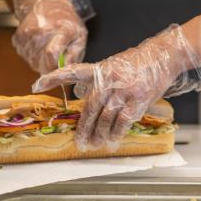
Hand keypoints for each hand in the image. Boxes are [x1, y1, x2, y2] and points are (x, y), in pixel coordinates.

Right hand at [12, 0, 90, 73]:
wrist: (45, 2)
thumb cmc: (66, 21)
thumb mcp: (79, 35)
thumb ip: (74, 54)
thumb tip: (66, 71)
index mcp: (61, 30)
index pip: (51, 54)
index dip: (55, 67)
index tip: (60, 69)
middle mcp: (41, 31)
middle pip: (41, 63)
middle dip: (50, 67)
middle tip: (56, 58)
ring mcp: (27, 34)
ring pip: (32, 62)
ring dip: (41, 61)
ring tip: (48, 49)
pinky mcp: (18, 38)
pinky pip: (25, 56)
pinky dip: (32, 56)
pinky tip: (39, 46)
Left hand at [32, 24, 200, 150]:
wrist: (164, 56)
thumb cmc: (139, 63)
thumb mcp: (115, 66)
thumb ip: (101, 81)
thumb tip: (89, 102)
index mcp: (101, 69)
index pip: (73, 71)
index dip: (54, 78)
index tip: (36, 85)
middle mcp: (109, 79)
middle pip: (91, 107)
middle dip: (83, 128)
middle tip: (80, 142)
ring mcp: (125, 90)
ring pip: (106, 117)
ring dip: (100, 134)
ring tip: (96, 145)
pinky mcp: (139, 99)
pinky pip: (124, 120)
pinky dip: (117, 133)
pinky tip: (113, 141)